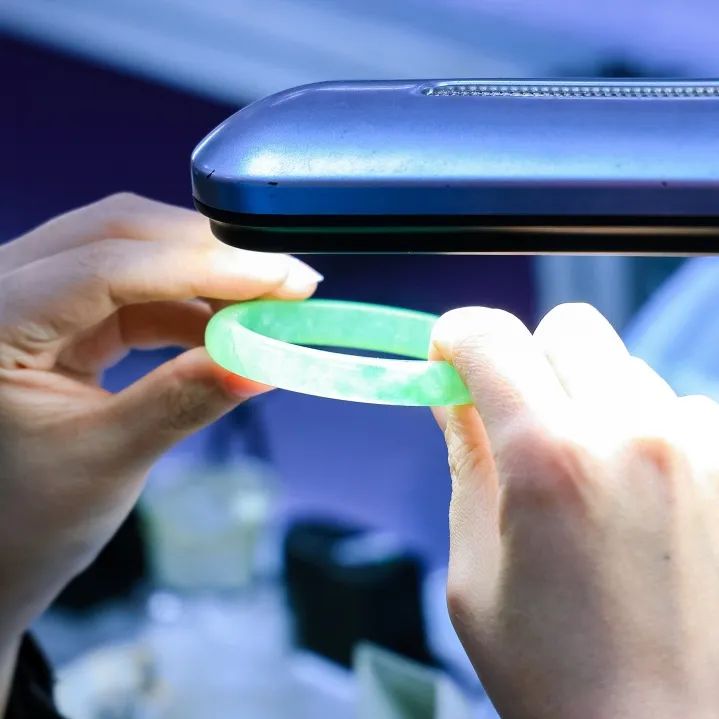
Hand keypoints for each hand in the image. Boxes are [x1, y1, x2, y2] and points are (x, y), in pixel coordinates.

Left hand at [0, 193, 320, 646]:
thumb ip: (183, 400)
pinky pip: (135, 286)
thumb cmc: (28, 517)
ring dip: (205, 276)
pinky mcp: (62, 313)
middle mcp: (1, 288)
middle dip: (210, 255)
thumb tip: (262, 361)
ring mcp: (31, 295)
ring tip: (266, 309)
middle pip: (118, 234)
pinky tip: (228, 327)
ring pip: (131, 251)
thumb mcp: (107, 460)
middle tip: (287, 283)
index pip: (106, 265)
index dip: (204, 266)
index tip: (282, 279)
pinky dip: (189, 303)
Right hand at [431, 303, 718, 718]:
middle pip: (567, 329)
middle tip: (518, 419)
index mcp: (548, 460)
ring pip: (623, 368)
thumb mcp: (476, 568)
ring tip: (588, 476)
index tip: (449, 356)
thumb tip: (449, 394)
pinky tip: (641, 496)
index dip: (458, 337)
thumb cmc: (557, 673)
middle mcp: (632, 434)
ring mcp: (700, 447)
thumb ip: (465, 461)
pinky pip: (677, 407)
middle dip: (529, 362)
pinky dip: (647, 431)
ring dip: (591, 401)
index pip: (491, 338)